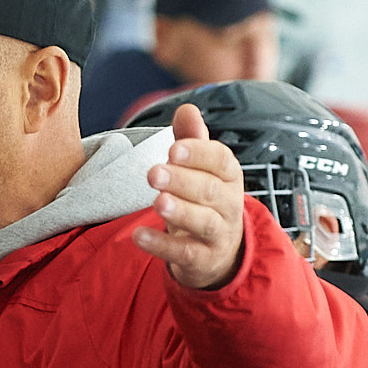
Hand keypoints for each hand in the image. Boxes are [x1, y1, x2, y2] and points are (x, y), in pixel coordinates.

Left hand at [139, 104, 247, 289]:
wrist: (220, 251)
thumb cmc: (204, 199)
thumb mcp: (201, 170)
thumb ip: (191, 141)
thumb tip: (186, 108)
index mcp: (229, 175)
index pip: (221, 161)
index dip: (199, 153)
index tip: (174, 148)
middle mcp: (229, 204)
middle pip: (210, 191)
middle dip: (183, 181)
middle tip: (154, 173)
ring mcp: (219, 234)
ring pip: (203, 222)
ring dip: (179, 211)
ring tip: (156, 201)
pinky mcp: (204, 259)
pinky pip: (186, 253)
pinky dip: (162, 246)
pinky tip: (138, 236)